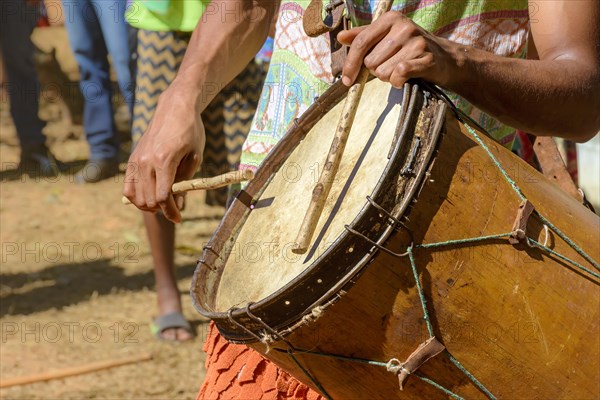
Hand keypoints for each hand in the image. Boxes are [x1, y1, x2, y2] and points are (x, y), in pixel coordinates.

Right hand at [123, 84, 204, 222]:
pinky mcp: (132, 158)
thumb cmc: (191, 131)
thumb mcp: (195, 156)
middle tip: (174, 209)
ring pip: (136, 197)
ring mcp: (136, 160)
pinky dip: (135, 197)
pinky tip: (148, 197)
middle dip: (162, 210)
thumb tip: (176, 203)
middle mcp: (146, 162)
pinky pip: (128, 186)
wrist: (174, 107)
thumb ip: (185, 181)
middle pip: (149, 200)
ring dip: (148, 206)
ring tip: (162, 204)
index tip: (179, 219)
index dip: (171, 212)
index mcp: (164, 161)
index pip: (163, 197)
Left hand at [338, 11, 455, 87]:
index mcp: (390, 19)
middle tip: (391, 65)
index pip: (361, 42)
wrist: (445, 57)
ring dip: (388, 77)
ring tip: (401, 69)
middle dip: (377, 70)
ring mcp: (416, 41)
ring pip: (383, 72)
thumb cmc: (409, 48)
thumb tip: (341, 37)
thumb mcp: (386, 37)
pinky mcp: (426, 58)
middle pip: (371, 61)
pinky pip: (399, 75)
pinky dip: (398, 81)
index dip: (351, 63)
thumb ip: (363, 37)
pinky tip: (405, 77)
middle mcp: (403, 27)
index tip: (347, 79)